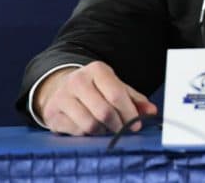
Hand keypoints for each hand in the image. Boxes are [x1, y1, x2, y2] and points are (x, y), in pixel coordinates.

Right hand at [34, 61, 157, 135]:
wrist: (60, 87)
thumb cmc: (95, 89)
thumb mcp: (115, 87)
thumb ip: (135, 99)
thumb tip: (152, 111)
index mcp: (97, 70)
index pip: (117, 95)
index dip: (129, 112)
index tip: (137, 124)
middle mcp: (77, 81)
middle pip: (104, 112)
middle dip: (118, 125)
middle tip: (122, 129)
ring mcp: (61, 97)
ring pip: (90, 124)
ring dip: (103, 131)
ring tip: (106, 128)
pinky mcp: (52, 113)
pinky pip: (77, 132)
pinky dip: (88, 134)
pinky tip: (90, 128)